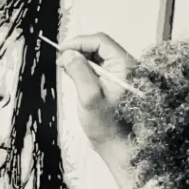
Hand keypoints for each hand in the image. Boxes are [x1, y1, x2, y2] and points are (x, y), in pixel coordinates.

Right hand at [58, 32, 135, 151]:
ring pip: (99, 57)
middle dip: (79, 50)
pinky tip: (74, 75)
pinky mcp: (115, 84)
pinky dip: (85, 69)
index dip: (79, 42)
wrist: (118, 146)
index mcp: (126, 66)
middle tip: (61, 59)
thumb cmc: (108, 126)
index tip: (61, 49)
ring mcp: (122, 76)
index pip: (101, 42)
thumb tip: (68, 53)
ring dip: (80, 59)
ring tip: (65, 68)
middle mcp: (126, 67)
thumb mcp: (90, 97)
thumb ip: (79, 72)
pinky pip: (99, 68)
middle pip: (100, 47)